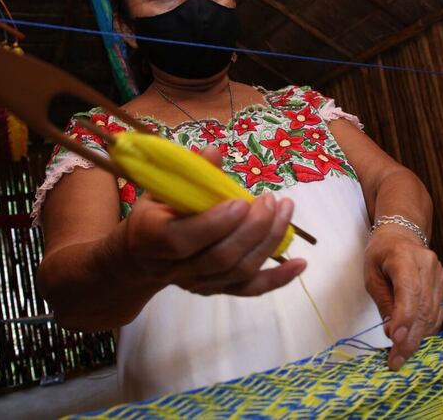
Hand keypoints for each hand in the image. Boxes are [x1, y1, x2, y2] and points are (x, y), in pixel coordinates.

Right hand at [107, 146, 305, 296]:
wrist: (141, 256)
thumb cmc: (153, 213)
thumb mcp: (160, 187)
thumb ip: (188, 172)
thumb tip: (214, 151)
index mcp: (152, 236)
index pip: (183, 239)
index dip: (215, 223)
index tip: (242, 200)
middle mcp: (174, 267)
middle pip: (220, 258)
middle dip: (253, 228)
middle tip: (271, 200)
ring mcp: (198, 283)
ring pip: (239, 271)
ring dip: (269, 242)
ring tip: (285, 211)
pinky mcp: (217, 290)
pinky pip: (250, 289)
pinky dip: (278, 278)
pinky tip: (301, 264)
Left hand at [364, 226, 442, 369]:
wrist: (402, 234)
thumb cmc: (381, 254)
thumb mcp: (371, 275)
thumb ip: (383, 302)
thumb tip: (393, 333)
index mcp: (404, 258)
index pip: (409, 292)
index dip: (404, 318)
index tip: (395, 341)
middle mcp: (428, 266)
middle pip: (423, 308)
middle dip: (410, 338)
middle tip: (396, 361)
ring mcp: (439, 275)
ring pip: (433, 313)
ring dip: (418, 338)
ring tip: (402, 356)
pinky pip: (437, 312)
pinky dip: (426, 329)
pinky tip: (414, 341)